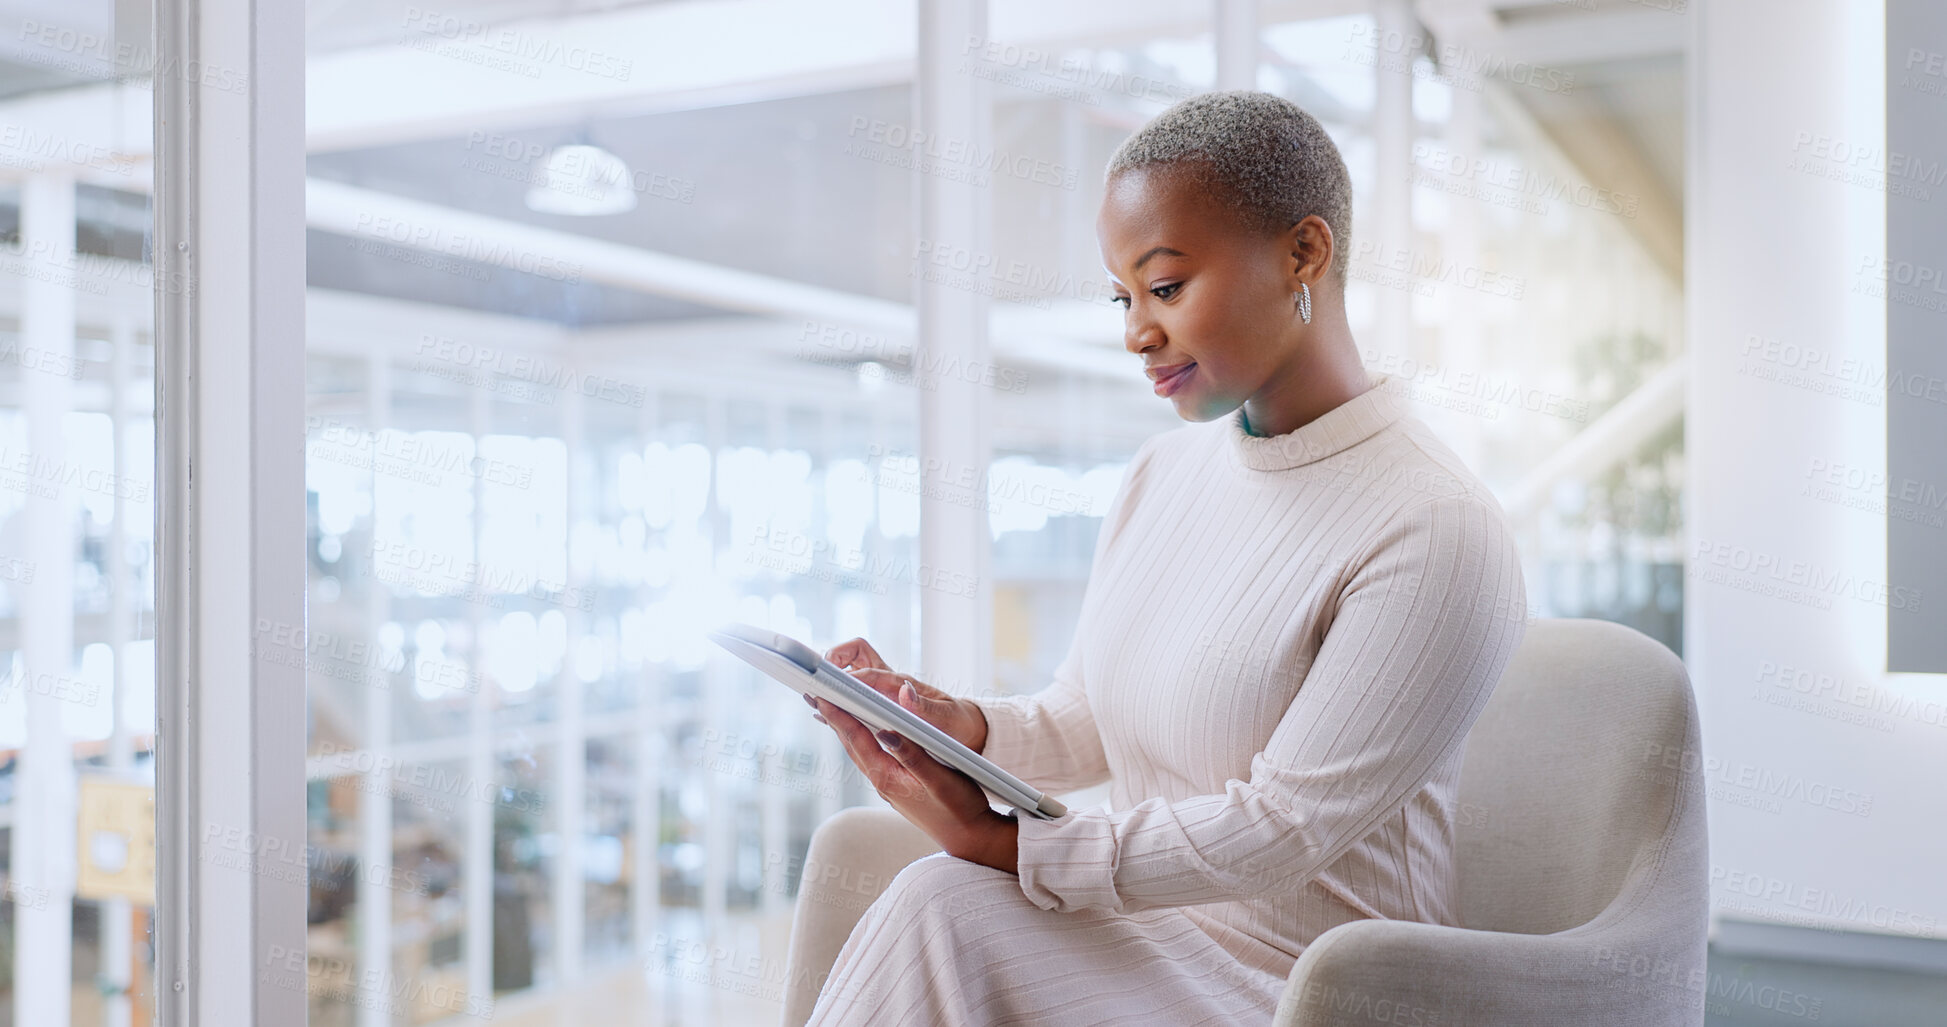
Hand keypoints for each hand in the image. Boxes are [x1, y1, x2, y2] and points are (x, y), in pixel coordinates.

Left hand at [807, 695, 1018, 872]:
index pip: (857, 740)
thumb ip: (913, 755)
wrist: (970, 838)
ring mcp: (888, 786)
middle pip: (851, 745)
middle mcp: (883, 782)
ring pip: (860, 752)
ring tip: (832, 709)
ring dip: (845, 730)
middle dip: (834, 719)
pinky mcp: (897, 787)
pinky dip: (862, 741)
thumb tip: (886, 732)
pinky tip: (864, 734)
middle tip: (817, 694)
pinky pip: (872, 758)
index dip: (838, 716)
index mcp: (888, 778)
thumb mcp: (940, 779)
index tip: (822, 695)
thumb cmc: (960, 808)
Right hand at [823, 637, 988, 752]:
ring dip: (832, 677)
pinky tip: (822, 713)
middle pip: (856, 654)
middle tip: (819, 679)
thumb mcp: (948, 719)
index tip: (832, 686)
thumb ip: (927, 708)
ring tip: (811, 693)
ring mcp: (883, 692)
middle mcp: (890, 683)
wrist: (966, 731)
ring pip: (851, 672)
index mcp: (903, 683)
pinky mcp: (880, 706)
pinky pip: (854, 695)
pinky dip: (837, 700)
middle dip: (835, 659)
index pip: (870, 672)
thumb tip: (905, 691)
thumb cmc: (958, 723)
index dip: (849, 678)